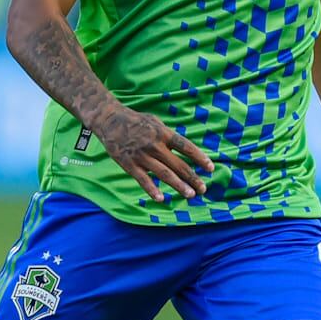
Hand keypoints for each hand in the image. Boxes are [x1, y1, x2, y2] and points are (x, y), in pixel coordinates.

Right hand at [87, 103, 213, 201]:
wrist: (109, 120)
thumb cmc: (136, 121)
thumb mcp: (156, 122)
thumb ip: (169, 135)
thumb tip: (185, 149)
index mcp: (164, 133)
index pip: (186, 147)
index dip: (200, 158)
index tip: (211, 168)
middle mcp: (155, 145)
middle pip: (178, 164)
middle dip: (193, 177)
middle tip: (204, 189)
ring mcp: (142, 156)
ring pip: (164, 174)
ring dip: (179, 186)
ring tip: (191, 195)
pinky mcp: (129, 164)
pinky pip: (142, 180)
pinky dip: (152, 190)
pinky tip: (161, 199)